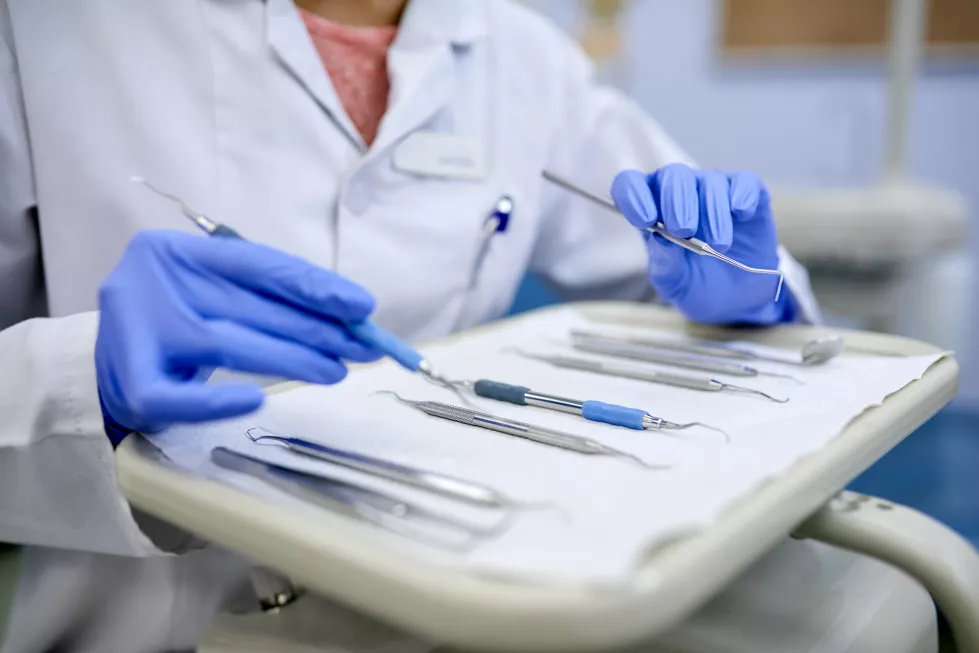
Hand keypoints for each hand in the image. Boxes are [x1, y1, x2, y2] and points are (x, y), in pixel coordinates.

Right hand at [96, 230, 378, 434]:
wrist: (103, 363)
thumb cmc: (175, 321)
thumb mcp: (214, 292)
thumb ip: (268, 296)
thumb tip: (349, 315)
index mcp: (175, 252)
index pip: (258, 265)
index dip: (314, 287)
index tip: (363, 307)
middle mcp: (153, 284)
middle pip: (250, 307)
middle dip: (316, 329)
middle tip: (364, 347)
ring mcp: (137, 334)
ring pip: (228, 345)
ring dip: (292, 360)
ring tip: (336, 370)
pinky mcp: (130, 385)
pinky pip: (181, 399)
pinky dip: (220, 401)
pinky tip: (259, 401)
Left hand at [611, 163, 793, 323]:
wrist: (737, 297)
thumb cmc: (696, 283)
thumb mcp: (673, 284)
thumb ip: (664, 263)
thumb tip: (661, 238)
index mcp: (651, 208)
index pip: (630, 184)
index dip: (633, 195)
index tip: (645, 219)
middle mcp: (680, 192)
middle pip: (673, 175)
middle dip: (676, 201)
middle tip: (683, 231)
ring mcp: (714, 189)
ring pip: (710, 180)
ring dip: (713, 211)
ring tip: (718, 244)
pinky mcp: (747, 194)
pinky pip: (744, 183)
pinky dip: (742, 196)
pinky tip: (741, 215)